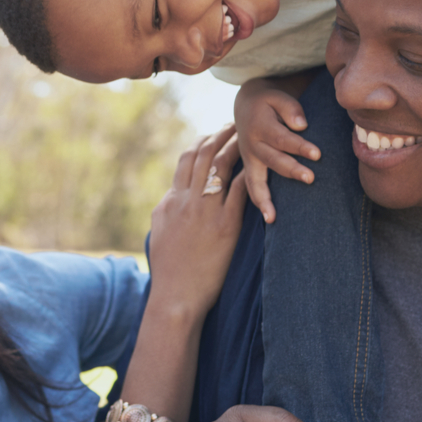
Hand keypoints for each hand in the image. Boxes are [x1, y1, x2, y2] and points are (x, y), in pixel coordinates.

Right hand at [147, 124, 248, 315]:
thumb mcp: (159, 232)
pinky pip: (240, 191)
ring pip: (221, 166)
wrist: (176, 296)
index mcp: (171, 200)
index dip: (202, 141)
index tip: (214, 134)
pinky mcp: (225, 226)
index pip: (186, 159)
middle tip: (236, 125)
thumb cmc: (169, 270)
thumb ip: (167, 209)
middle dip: (220, 135)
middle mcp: (186, 200)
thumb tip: (171, 194)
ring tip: (250, 136)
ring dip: (236, 146)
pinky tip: (262, 164)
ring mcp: (205, 211)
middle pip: (204, 154)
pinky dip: (250, 174)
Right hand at [234, 79, 318, 223]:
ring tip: (274, 216)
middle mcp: (252, 144)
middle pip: (272, 160)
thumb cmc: (269, 102)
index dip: (299, 146)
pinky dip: (259, 202)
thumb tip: (301, 125)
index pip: (282, 138)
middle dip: (291, 170)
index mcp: (260, 125)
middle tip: (310, 178)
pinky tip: (270, 218)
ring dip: (266, 197)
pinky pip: (251, 187)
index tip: (317, 154)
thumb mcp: (277, 97)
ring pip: (256, 179)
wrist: (246, 105)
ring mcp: (249, 158)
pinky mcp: (250, 167)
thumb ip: (290, 108)